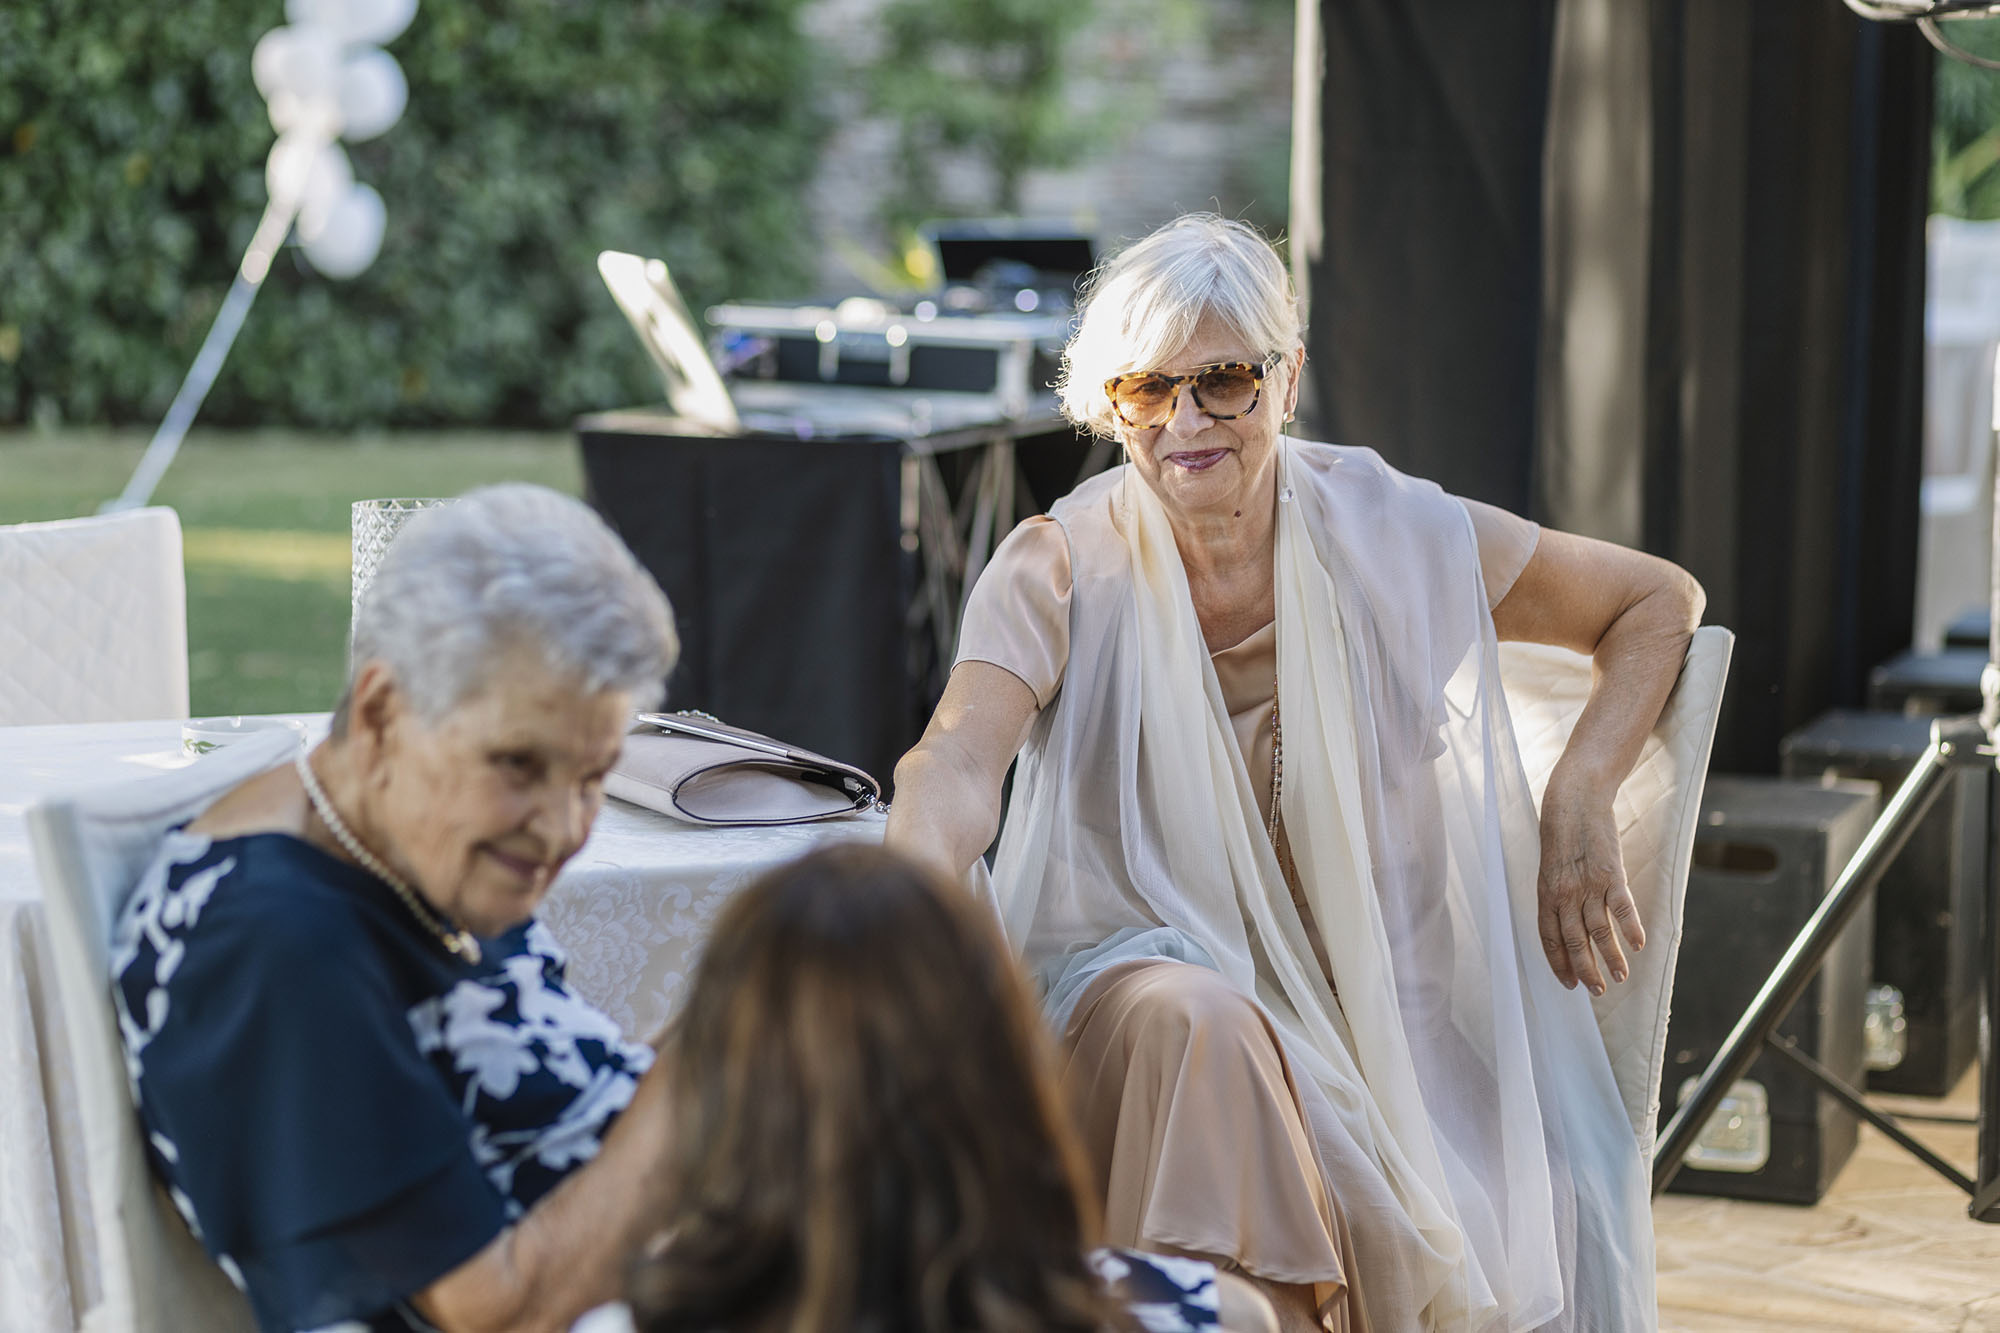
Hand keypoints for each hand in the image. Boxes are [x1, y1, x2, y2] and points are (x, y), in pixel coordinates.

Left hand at [1535, 780, 1643, 994]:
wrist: (1575, 798)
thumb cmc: (1562, 831)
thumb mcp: (1551, 865)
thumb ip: (1559, 892)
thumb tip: (1569, 920)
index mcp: (1546, 892)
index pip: (1549, 937)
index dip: (1558, 962)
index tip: (1568, 983)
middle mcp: (1565, 893)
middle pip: (1574, 941)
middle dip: (1585, 970)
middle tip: (1596, 991)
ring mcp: (1588, 885)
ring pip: (1599, 931)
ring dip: (1611, 958)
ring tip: (1620, 977)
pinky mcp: (1611, 873)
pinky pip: (1621, 908)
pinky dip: (1630, 929)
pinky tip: (1638, 946)